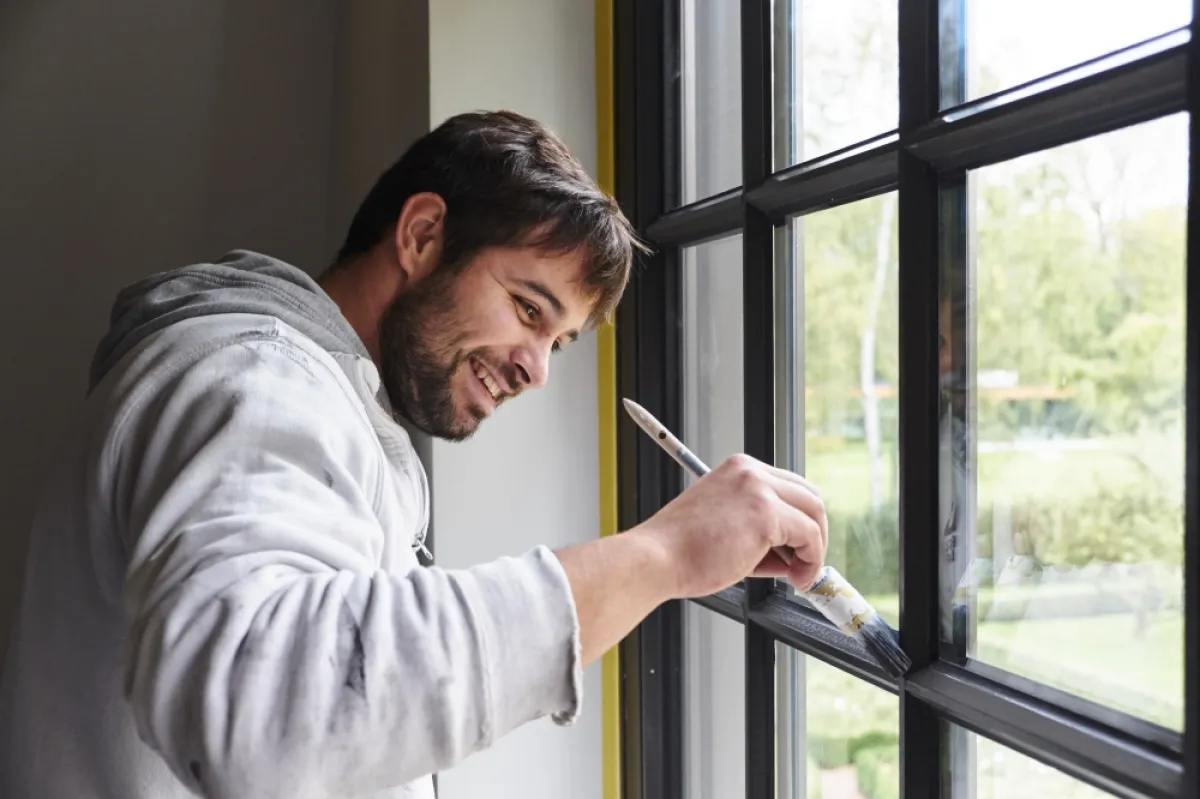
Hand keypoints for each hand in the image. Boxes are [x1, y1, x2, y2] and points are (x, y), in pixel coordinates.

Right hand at [632, 453, 827, 597]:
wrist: (656, 559)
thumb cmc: (681, 551)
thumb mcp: (725, 527)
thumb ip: (759, 531)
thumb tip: (789, 553)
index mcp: (738, 470)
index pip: (788, 488)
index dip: (799, 520)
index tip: (797, 547)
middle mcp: (750, 472)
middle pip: (808, 495)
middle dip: (814, 532)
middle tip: (804, 562)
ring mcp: (759, 489)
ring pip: (814, 513)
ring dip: (814, 548)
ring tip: (799, 574)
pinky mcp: (765, 514)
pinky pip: (809, 536)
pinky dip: (811, 560)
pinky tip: (796, 577)